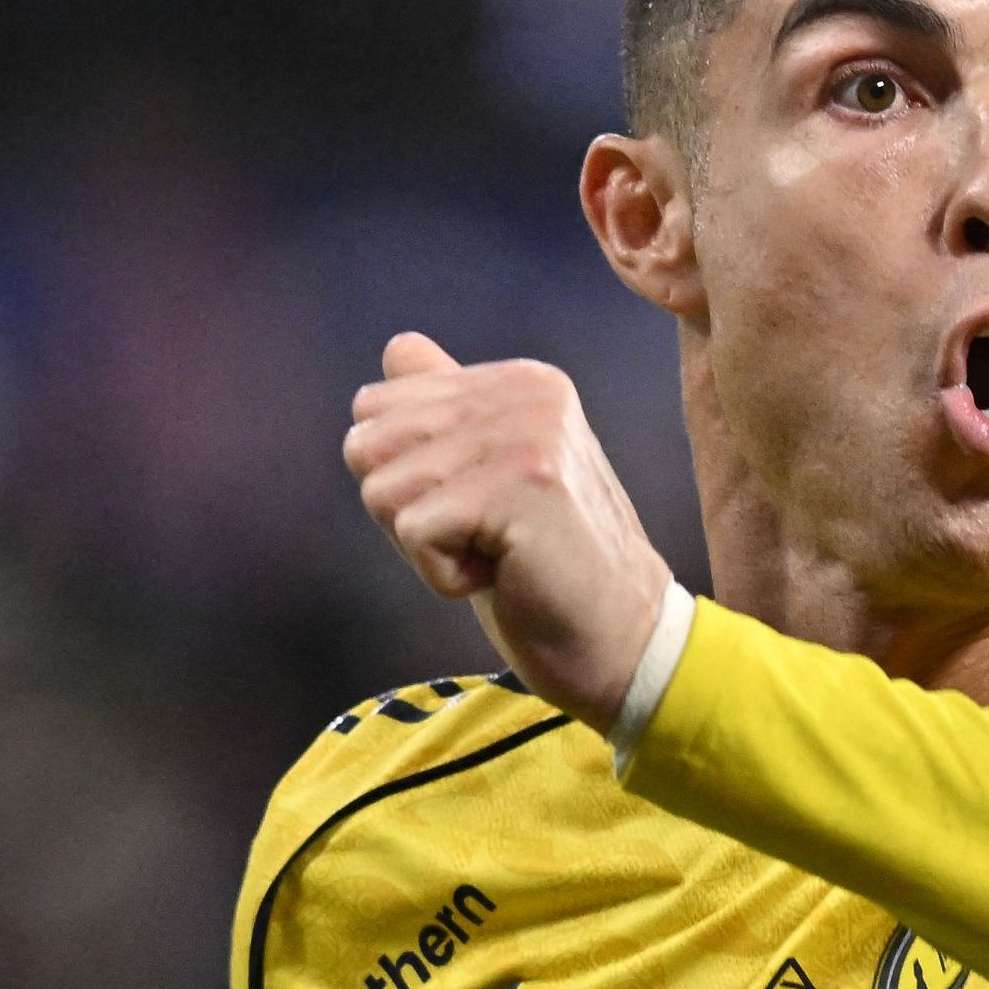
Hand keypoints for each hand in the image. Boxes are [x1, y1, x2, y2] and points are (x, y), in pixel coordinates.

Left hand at [341, 333, 678, 724]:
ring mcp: (525, 434)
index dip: (403, 478)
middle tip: (480, 536)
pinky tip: (501, 574)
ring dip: (426, 548)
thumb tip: (396, 350)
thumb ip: (445, 407)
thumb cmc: (543, 567)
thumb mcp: (488, 474)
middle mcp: (523, 391)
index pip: (374, 405)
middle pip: (366, 445)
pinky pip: (413, 532)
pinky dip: (442, 575)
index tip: (472, 508)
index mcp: (516, 381)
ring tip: (495, 554)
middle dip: (406, 512)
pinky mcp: (520, 485)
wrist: (621, 638)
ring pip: (382, 490)